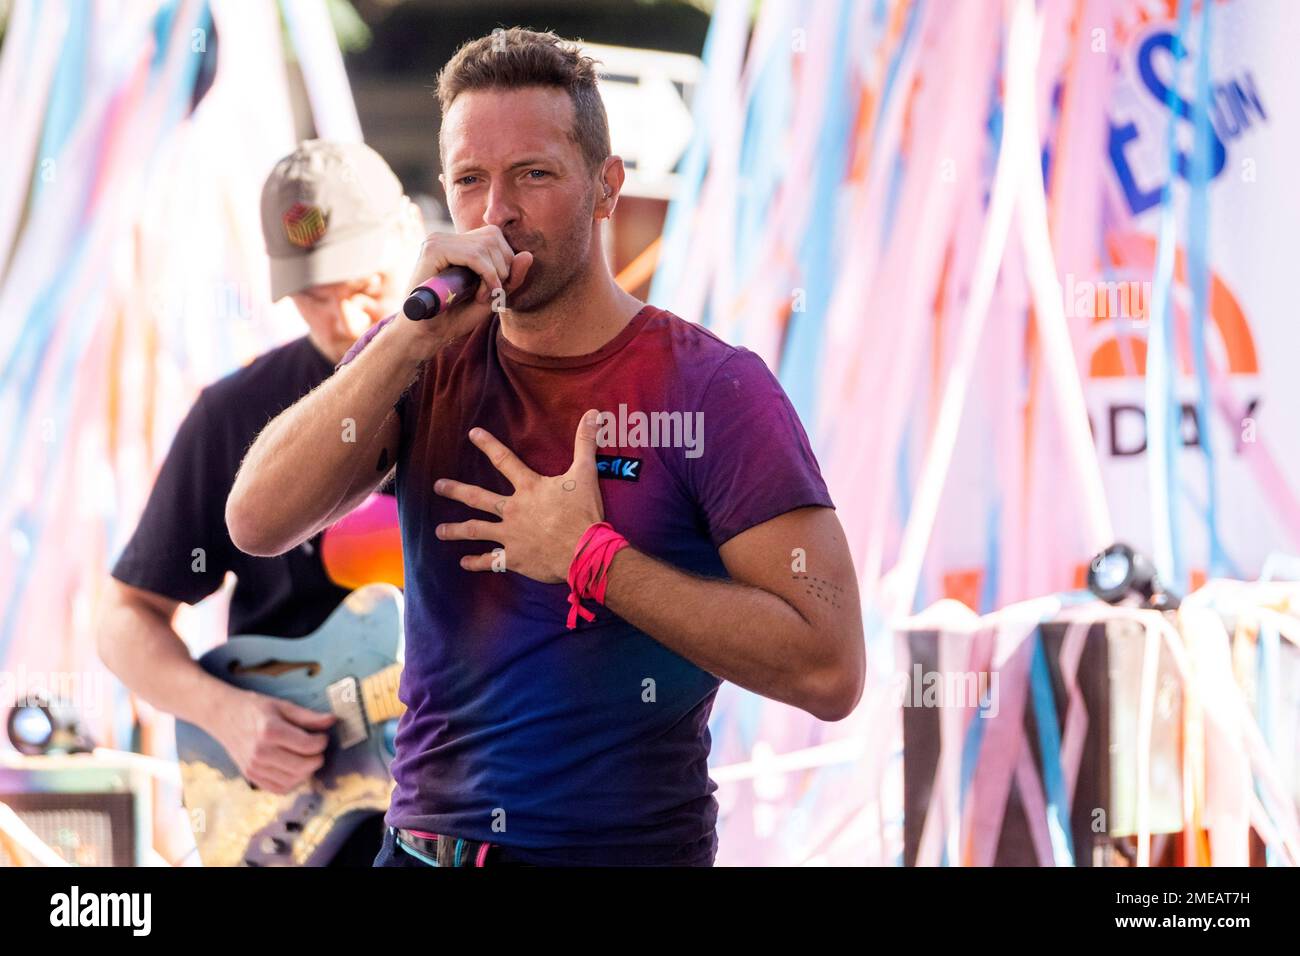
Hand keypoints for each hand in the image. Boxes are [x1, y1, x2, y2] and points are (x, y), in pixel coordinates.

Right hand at [211, 688, 335, 794]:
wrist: (222, 716)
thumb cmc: (254, 708)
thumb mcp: (282, 706)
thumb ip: (308, 716)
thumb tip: (332, 720)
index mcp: (270, 731)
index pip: (307, 745)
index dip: (321, 742)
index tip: (322, 737)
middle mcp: (261, 752)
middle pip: (302, 766)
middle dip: (317, 759)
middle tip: (318, 750)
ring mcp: (254, 767)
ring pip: (292, 780)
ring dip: (307, 772)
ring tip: (308, 759)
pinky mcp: (250, 776)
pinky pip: (278, 788)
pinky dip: (292, 782)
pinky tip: (296, 770)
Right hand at [400, 224, 533, 359]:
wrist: (426, 335)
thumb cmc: (455, 317)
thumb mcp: (492, 295)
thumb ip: (511, 277)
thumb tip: (528, 255)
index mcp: (456, 243)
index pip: (495, 236)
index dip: (505, 262)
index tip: (496, 288)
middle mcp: (445, 237)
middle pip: (493, 236)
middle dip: (502, 268)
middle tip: (488, 294)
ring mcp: (437, 241)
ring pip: (486, 245)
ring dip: (493, 275)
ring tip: (480, 297)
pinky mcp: (433, 250)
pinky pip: (474, 255)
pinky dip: (487, 276)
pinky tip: (481, 295)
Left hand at [434, 409, 605, 583]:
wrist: (585, 551)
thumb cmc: (584, 513)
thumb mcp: (586, 474)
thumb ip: (585, 443)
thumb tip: (593, 414)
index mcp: (529, 488)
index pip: (504, 460)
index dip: (488, 445)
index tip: (472, 434)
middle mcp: (513, 510)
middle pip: (478, 497)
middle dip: (456, 490)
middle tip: (438, 486)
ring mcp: (511, 534)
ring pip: (476, 530)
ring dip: (456, 530)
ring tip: (439, 531)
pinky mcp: (514, 557)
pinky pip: (490, 561)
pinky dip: (476, 562)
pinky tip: (463, 563)